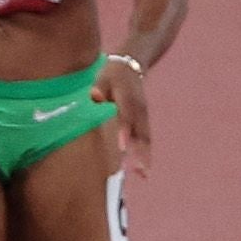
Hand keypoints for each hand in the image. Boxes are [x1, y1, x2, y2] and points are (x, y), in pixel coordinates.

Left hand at [95, 51, 154, 172]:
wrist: (132, 65)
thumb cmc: (112, 73)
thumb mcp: (102, 76)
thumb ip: (99, 87)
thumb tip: (95, 97)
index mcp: (127, 98)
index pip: (125, 117)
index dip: (124, 132)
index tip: (122, 147)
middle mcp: (138, 109)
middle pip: (140, 132)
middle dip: (140, 152)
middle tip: (138, 171)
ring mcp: (143, 116)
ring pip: (145, 138)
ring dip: (145, 157)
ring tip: (143, 175)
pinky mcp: (144, 121)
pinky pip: (146, 139)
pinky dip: (145, 154)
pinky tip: (143, 169)